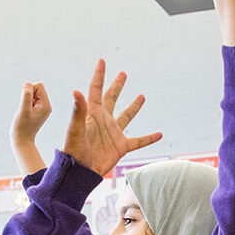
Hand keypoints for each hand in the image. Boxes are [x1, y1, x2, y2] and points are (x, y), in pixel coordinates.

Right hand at [12, 81, 51, 144]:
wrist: (22, 140)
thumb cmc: (22, 126)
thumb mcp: (23, 110)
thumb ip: (26, 96)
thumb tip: (28, 84)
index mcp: (46, 105)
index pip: (39, 85)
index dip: (29, 90)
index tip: (26, 103)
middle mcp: (46, 105)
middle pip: (36, 88)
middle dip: (28, 95)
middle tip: (26, 108)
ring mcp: (41, 108)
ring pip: (32, 93)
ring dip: (26, 99)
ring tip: (25, 112)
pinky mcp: (36, 110)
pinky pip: (30, 98)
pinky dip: (25, 103)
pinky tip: (25, 113)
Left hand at [61, 61, 160, 177]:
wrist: (80, 172)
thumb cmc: (74, 151)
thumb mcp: (75, 129)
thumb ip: (78, 110)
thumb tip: (76, 91)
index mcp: (93, 113)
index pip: (96, 90)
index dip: (99, 75)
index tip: (102, 61)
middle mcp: (104, 121)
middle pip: (112, 99)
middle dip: (117, 86)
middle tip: (123, 74)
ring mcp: (113, 133)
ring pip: (126, 116)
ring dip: (134, 107)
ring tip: (142, 96)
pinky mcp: (121, 147)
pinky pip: (138, 141)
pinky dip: (149, 138)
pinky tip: (160, 134)